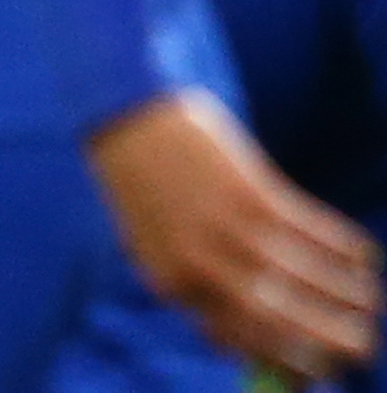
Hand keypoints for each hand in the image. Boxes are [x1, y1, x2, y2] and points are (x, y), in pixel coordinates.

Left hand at [89, 89, 381, 381]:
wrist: (125, 121)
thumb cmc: (150, 190)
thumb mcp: (158, 247)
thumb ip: (200, 288)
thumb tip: (253, 340)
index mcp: (173, 285)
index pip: (241, 341)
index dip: (287, 362)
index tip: (319, 372)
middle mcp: (199, 263)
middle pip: (278, 319)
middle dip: (327, 339)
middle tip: (361, 347)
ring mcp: (225, 227)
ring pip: (303, 277)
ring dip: (346, 294)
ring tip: (369, 301)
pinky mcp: (248, 190)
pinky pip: (311, 230)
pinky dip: (342, 247)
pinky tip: (362, 255)